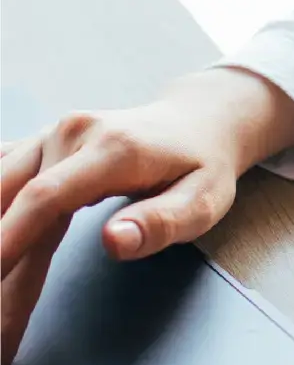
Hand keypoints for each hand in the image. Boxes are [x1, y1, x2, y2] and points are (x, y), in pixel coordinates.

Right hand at [1, 82, 250, 364]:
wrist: (197, 121)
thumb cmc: (201, 166)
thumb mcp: (203, 200)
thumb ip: (160, 223)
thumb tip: (113, 242)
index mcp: (111, 149)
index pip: (44, 198)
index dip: (8, 243)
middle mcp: (71, 134)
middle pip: (11, 202)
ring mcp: (50, 136)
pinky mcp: (38, 144)